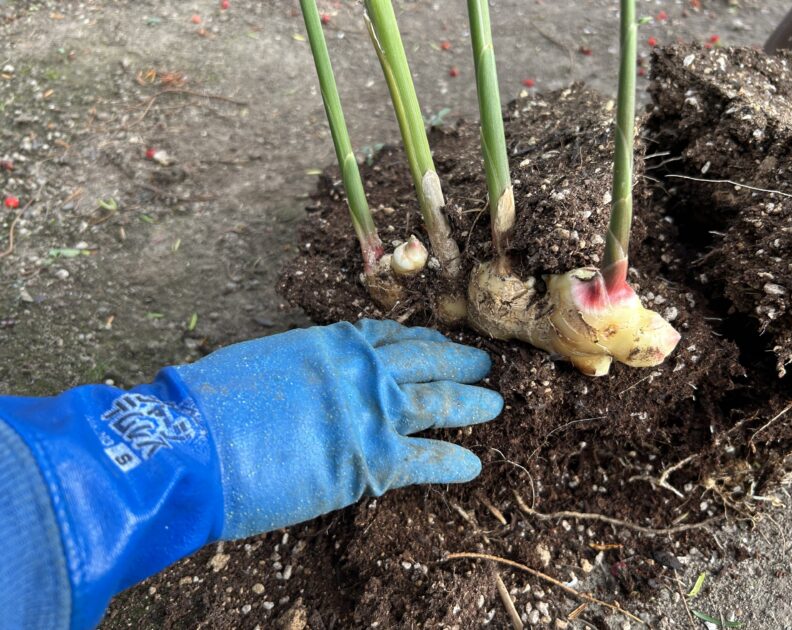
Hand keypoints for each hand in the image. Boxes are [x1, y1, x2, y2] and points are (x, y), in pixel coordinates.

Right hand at [174, 319, 503, 538]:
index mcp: (332, 343)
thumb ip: (300, 369)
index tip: (436, 342)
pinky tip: (472, 466)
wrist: (192, 442)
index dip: (420, 339)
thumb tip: (306, 380)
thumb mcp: (264, 363)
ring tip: (492, 404)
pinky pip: (428, 459)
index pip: (390, 335)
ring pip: (440, 401)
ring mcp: (372, 412)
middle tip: (482, 365)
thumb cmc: (211, 403)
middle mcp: (362, 369)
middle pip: (427, 360)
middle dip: (459, 361)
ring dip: (471, 402)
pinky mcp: (372, 459)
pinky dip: (452, 462)